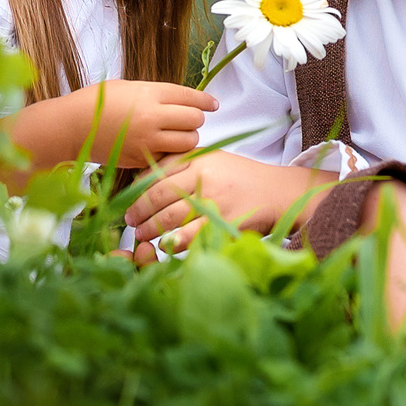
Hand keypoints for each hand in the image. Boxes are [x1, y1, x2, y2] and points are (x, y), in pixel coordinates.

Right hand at [13, 79, 214, 169]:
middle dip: (195, 120)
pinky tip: (162, 146)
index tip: (213, 104)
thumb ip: (156, 93)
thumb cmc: (98, 101)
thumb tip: (181, 100)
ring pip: (188, 142)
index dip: (205, 101)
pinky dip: (171, 152)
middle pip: (194, 120)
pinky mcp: (142, 158)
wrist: (72, 126)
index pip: (190, 97)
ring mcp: (148, 140)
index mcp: (150, 93)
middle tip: (188, 119)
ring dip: (187, 138)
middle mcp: (153, 116)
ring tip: (176, 134)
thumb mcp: (129, 87)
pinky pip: (169, 156)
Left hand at [124, 152, 326, 250]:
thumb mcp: (211, 159)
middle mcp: (204, 177)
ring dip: (149, 229)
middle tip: (130, 221)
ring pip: (170, 217)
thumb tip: (143, 179)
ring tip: (141, 235)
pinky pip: (190, 236)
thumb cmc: (239, 177)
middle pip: (158, 196)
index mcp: (198, 159)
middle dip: (138, 211)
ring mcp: (214, 201)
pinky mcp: (224, 223)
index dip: (137, 190)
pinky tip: (164, 245)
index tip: (128, 201)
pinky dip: (172, 243)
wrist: (277, 192)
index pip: (156, 173)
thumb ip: (181, 164)